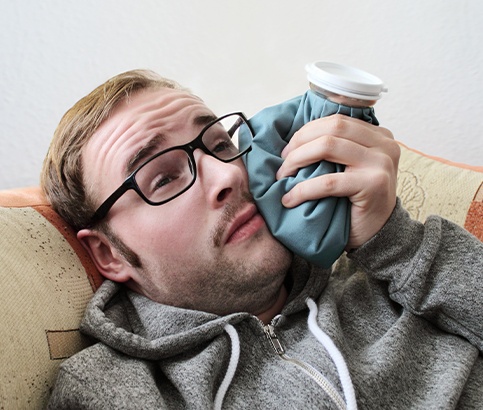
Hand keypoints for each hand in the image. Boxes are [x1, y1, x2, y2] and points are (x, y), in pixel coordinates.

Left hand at [276, 114, 399, 248]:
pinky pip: (328, 182)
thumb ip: (337, 149)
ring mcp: (381, 163)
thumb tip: (295, 138)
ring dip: (297, 160)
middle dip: (300, 142)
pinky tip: (290, 199)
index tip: (288, 150)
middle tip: (283, 162)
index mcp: (378, 136)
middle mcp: (384, 145)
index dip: (307, 132)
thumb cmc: (356, 202)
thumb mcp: (350, 167)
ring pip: (327, 147)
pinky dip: (303, 189)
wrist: (378, 235)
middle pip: (332, 128)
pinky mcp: (373, 184)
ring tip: (283, 176)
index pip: (336, 121)